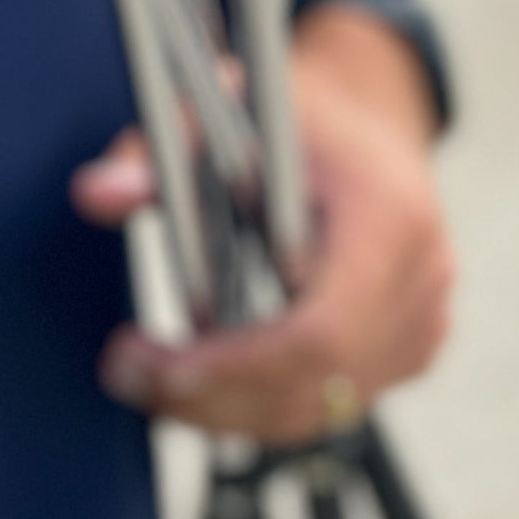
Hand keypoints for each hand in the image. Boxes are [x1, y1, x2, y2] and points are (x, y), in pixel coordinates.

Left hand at [72, 1, 456, 444]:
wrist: (369, 116)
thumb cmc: (297, 114)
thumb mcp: (225, 107)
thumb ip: (160, 150)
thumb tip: (94, 193)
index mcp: (388, 219)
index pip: (319, 334)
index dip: (235, 367)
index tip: (156, 366)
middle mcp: (422, 280)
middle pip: (314, 387)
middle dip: (211, 398)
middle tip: (125, 375)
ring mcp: (425, 323)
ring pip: (318, 411)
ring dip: (227, 411)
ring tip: (146, 380)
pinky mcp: (411, 349)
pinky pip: (332, 403)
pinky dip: (263, 403)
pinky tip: (201, 380)